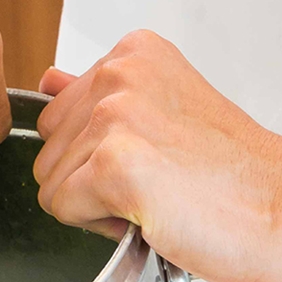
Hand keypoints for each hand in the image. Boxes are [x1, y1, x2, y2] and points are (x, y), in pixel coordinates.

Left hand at [34, 29, 281, 281]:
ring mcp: (114, 117)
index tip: (150, 153)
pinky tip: (146, 214)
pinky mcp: (113, 164)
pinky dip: (98, 226)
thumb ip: (96, 94)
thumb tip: (48, 80)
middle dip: (89, 173)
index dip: (97, 148)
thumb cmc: (234, 172)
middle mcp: (118, 75)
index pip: (60, 109)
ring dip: (95, 201)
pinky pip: (61, 207)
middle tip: (153, 180)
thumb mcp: (161, 109)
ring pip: (50, 178)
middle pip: (49, 142)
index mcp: (131, 55)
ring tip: (154, 196)